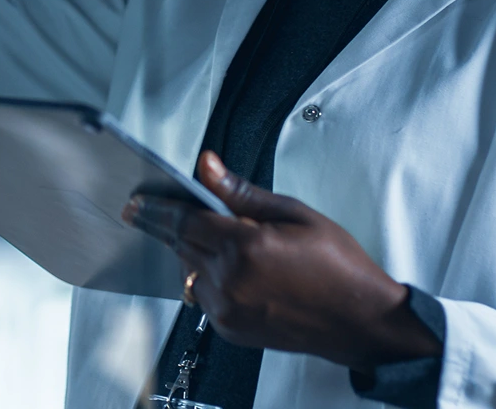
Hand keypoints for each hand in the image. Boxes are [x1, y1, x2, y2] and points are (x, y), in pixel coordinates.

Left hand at [122, 151, 441, 374]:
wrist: (360, 321)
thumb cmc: (337, 265)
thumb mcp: (295, 214)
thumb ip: (241, 193)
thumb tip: (207, 166)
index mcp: (245, 247)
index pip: (184, 221)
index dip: (157, 209)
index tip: (136, 201)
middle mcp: (230, 282)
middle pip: (181, 246)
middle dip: (169, 226)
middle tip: (151, 210)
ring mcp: (229, 311)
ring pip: (189, 271)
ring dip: (189, 252)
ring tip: (206, 235)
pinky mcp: (231, 330)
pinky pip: (202, 296)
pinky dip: (204, 277)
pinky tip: (224, 264)